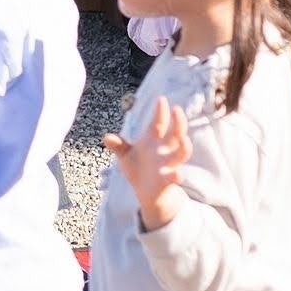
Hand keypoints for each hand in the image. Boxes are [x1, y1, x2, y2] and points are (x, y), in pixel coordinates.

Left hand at [105, 97, 190, 229]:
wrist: (145, 192)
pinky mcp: (168, 180)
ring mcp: (168, 164)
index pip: (159, 122)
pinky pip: (175, 176)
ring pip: (182, 153)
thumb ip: (118, 146)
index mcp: (153, 140)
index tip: (161, 99)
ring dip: (184, 146)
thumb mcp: (125, 155)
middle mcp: (164, 150)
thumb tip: (106, 137)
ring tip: (184, 139)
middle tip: (177, 110)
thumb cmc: (137, 168)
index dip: (161, 111)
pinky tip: (177, 175)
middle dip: (179, 122)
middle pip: (176, 133)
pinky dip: (176, 175)